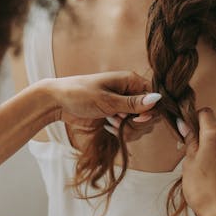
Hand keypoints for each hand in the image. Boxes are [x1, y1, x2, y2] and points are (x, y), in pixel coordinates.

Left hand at [43, 72, 160, 131]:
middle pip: (151, 115)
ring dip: (127, 129)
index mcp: (131, 81)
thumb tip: (158, 99)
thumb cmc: (80, 94)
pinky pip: (130, 132)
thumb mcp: (106, 99)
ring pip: (141, 126)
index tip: (137, 119)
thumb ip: (133, 103)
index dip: (151, 112)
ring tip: (109, 122)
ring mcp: (125, 108)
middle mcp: (131, 94)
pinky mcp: (118, 119)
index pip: (156, 98)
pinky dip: (121, 133)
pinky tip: (107, 128)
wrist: (57, 103)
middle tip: (117, 119)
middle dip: (137, 123)